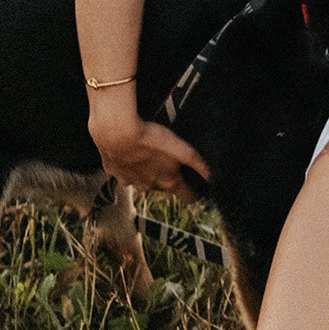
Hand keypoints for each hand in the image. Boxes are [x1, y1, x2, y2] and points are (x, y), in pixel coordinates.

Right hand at [90, 109, 210, 201]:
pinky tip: (130, 152)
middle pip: (165, 187)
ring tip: (148, 153)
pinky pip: (125, 172)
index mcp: (168, 183)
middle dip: (169, 176)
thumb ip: (200, 165)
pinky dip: (129, 165)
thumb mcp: (183, 150)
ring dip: (147, 171)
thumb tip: (214, 177)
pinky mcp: (114, 172)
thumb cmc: (151, 138)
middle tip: (168, 159)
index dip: (194, 193)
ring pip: (143, 180)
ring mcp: (130, 181)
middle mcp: (149, 186)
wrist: (117, 131)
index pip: (187, 198)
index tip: (197, 188)